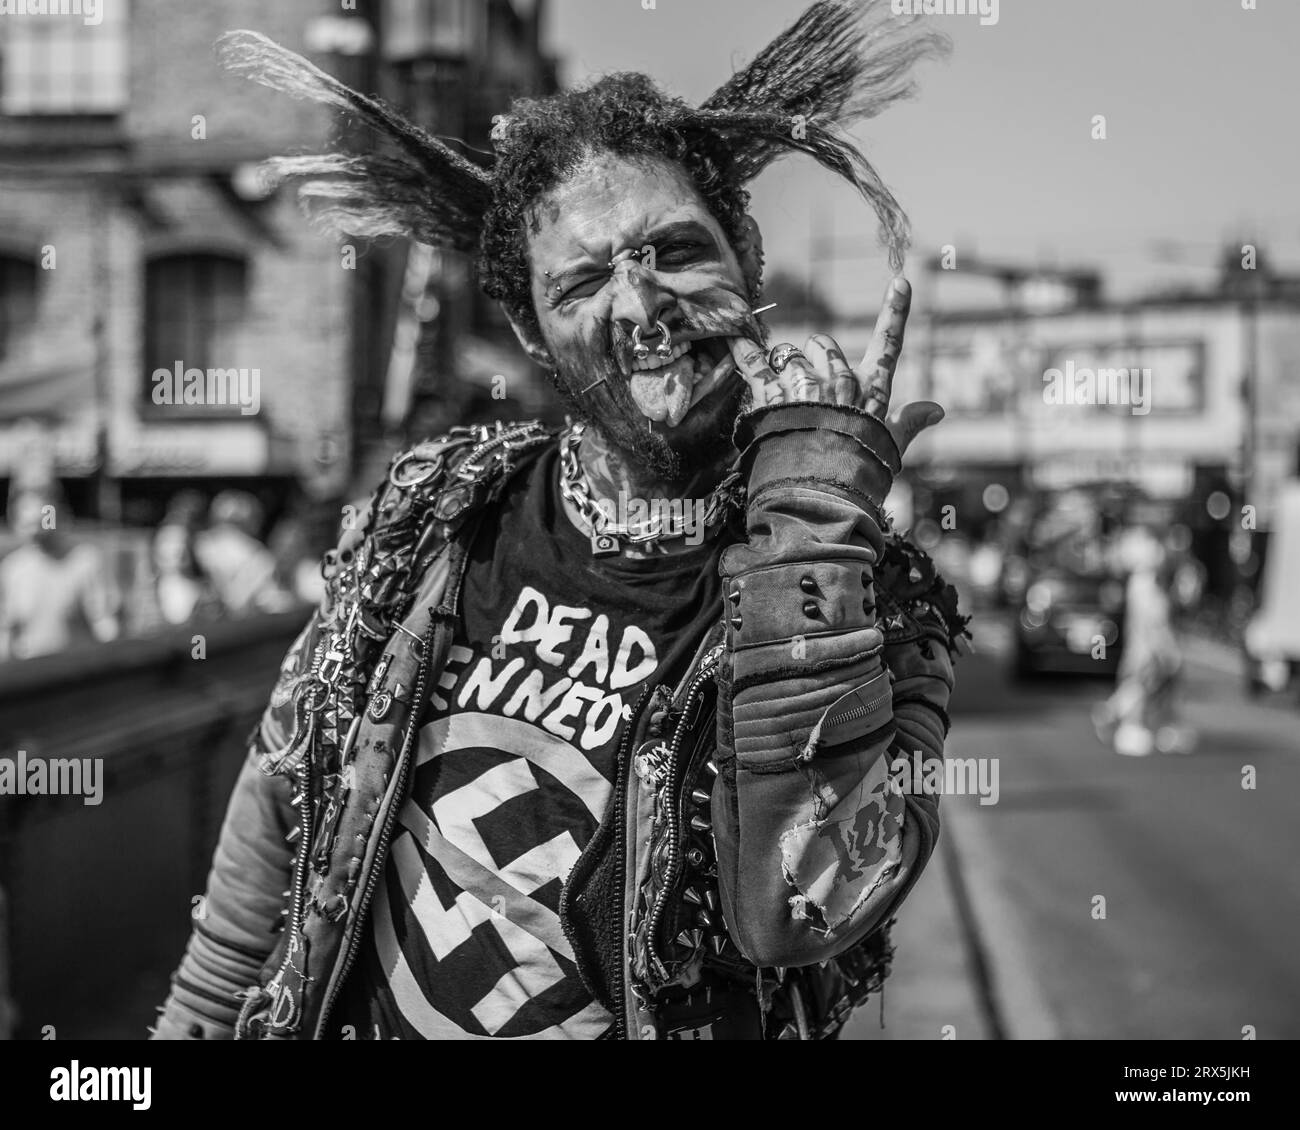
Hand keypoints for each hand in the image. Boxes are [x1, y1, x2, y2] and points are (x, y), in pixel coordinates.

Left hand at [728, 276, 944, 457]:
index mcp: (871, 394)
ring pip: (790, 356)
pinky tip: (734, 339)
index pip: (888, 347)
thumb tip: (938, 410)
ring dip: (784, 369)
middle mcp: (839, 384)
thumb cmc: (859, 477)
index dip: (895, 314)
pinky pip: (756, 365)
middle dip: (816, 355)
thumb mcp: (890, 450)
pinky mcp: (773, 399)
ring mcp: (805, 388)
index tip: (901, 281)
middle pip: (825, 346)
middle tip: (810, 380)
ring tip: (784, 397)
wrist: (821, 499)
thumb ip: (909, 423)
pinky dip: (743, 352)